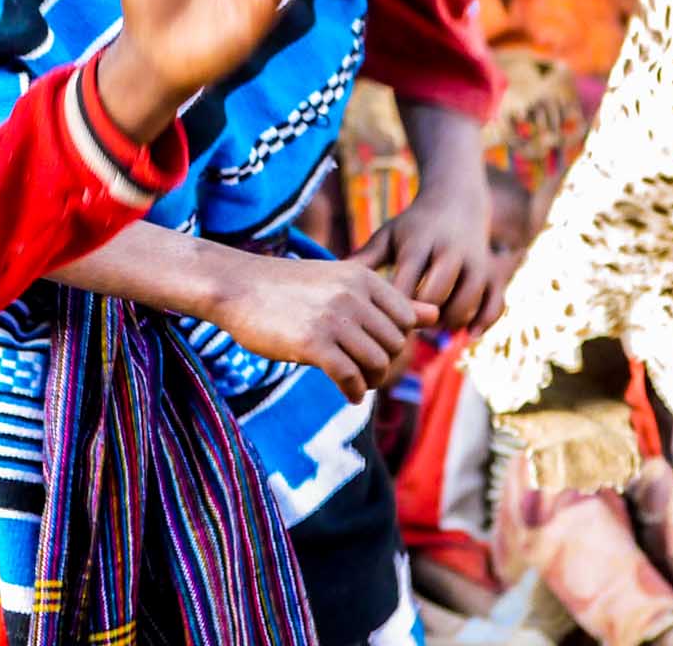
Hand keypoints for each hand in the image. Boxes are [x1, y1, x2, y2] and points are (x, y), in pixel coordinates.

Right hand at [213, 253, 435, 400]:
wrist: (236, 286)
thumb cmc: (289, 288)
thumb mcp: (342, 283)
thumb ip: (389, 301)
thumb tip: (436, 315)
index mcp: (363, 278)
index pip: (406, 320)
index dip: (394, 341)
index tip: (374, 349)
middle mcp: (353, 296)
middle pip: (394, 346)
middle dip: (383, 364)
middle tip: (363, 372)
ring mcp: (333, 319)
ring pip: (377, 364)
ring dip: (370, 381)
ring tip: (356, 383)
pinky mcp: (312, 344)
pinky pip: (350, 378)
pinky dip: (353, 392)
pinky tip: (346, 395)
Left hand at [352, 166, 499, 331]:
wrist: (457, 201)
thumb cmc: (413, 225)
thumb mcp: (388, 235)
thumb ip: (364, 258)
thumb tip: (332, 281)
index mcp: (420, 244)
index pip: (406, 286)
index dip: (394, 312)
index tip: (383, 326)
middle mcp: (451, 252)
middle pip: (435, 298)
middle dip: (421, 319)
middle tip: (409, 329)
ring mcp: (476, 263)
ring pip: (465, 305)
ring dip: (448, 323)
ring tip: (434, 326)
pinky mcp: (494, 273)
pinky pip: (495, 306)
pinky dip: (484, 323)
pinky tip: (468, 334)